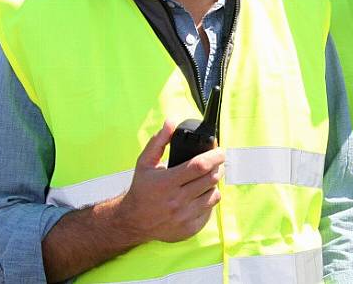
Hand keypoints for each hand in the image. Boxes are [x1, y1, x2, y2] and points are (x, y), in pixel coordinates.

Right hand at [113, 121, 225, 243]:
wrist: (133, 222)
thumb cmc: (141, 190)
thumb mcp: (145, 163)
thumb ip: (159, 141)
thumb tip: (170, 122)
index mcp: (166, 183)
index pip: (199, 166)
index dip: (214, 156)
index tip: (219, 151)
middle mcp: (177, 201)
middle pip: (210, 179)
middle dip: (217, 168)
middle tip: (215, 163)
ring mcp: (184, 217)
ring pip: (214, 195)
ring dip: (213, 184)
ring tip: (206, 179)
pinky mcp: (190, 229)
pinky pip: (210, 211)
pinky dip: (208, 201)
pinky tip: (199, 195)